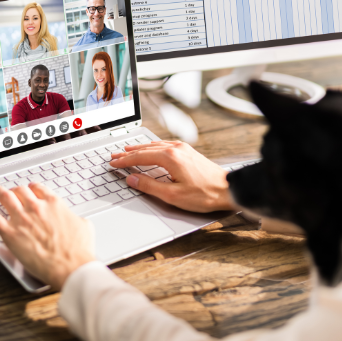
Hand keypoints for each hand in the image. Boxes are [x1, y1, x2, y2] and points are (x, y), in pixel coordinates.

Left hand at [0, 183, 94, 290]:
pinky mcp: (10, 233)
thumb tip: (77, 220)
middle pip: (20, 191)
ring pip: (5, 198)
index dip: (31, 188)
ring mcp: (21, 219)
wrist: (70, 266)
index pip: (38, 188)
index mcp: (54, 204)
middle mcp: (36, 207)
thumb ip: (76, 218)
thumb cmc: (78, 250)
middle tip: (10, 192)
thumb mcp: (84, 226)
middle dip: (14, 190)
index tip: (29, 190)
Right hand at [110, 141, 234, 212]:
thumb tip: (132, 179)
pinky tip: (150, 150)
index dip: (124, 161)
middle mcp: (176, 148)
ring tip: (127, 151)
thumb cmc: (204, 194)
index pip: (140, 156)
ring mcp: (183, 148)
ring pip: (155, 145)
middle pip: (146, 148)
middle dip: (128, 153)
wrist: (228, 190)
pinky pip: (164, 145)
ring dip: (139, 148)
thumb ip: (149, 186)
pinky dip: (152, 147)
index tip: (113, 163)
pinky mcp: (189, 152)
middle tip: (114, 156)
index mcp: (170, 157)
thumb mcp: (172, 195)